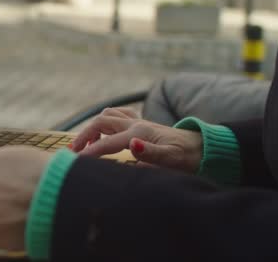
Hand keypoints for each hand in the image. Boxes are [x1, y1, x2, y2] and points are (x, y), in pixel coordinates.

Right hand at [72, 108, 202, 172]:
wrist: (203, 147)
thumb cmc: (187, 157)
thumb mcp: (171, 159)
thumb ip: (150, 154)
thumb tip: (132, 145)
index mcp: (139, 134)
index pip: (106, 143)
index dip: (89, 152)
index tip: (74, 162)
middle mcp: (136, 123)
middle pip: (101, 122)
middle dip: (84, 135)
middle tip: (74, 151)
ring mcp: (138, 121)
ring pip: (108, 115)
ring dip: (93, 126)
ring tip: (87, 142)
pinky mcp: (141, 123)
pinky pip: (118, 114)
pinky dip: (106, 121)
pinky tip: (106, 132)